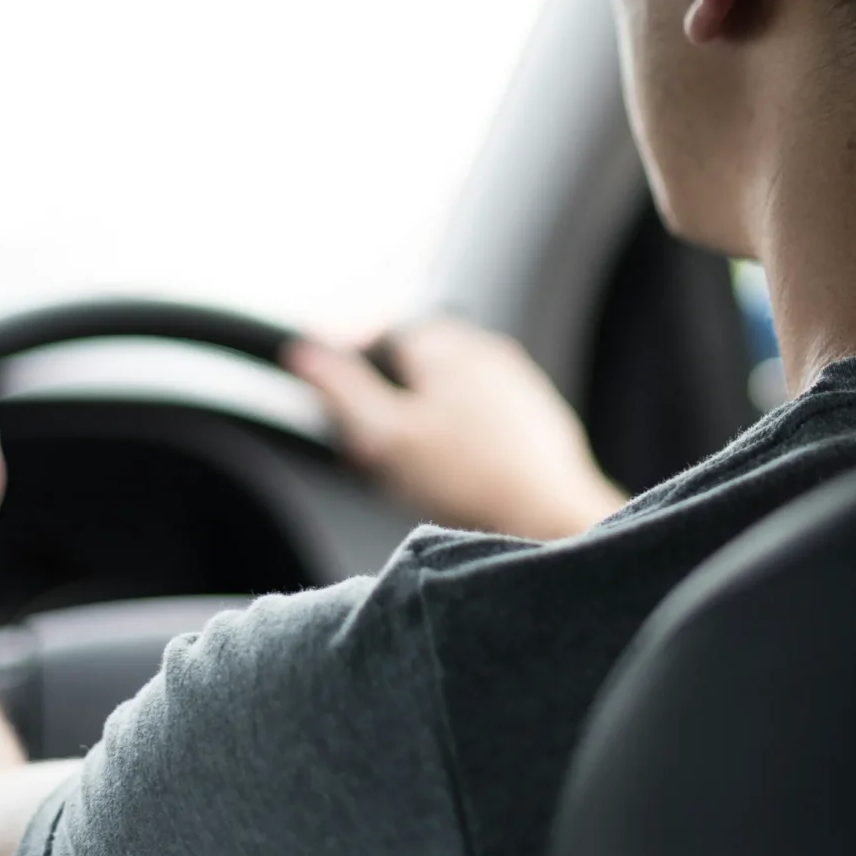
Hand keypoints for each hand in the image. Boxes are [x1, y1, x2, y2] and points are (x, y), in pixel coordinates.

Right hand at [285, 318, 620, 540]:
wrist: (551, 518)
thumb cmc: (471, 480)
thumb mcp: (384, 435)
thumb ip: (339, 389)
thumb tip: (304, 352)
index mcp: (444, 342)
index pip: (377, 337)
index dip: (349, 376)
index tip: (339, 413)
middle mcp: (484, 349)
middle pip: (412, 368)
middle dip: (386, 406)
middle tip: (374, 454)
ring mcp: (514, 381)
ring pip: (445, 395)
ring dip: (420, 425)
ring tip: (414, 474)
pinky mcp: (534, 415)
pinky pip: (479, 419)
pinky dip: (458, 441)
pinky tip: (456, 479)